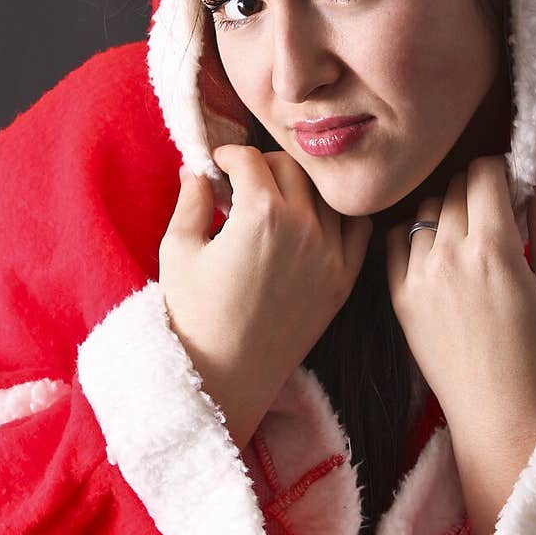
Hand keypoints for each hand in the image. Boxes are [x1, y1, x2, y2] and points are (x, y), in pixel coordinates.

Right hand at [159, 145, 372, 449]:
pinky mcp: (343, 280)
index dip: (227, 156)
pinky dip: (338, 217)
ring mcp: (330, 254)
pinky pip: (357, 229)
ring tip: (275, 201)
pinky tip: (312, 224)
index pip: (250, 158)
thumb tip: (196, 169)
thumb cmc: (193, 316)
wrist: (224, 378)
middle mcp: (303, 227)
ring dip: (299, 187)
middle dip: (263, 165)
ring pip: (325, 193)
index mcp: (260, 213)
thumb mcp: (178, 250)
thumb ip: (190, 200)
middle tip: (242, 182)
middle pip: (291, 167)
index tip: (217, 166)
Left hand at [386, 156, 535, 534]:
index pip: (484, 172)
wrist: (500, 414)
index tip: (514, 189)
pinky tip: (437, 252)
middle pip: (455, 187)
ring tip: (470, 241)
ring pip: (425, 210)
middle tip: (498, 218)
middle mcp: (449, 254)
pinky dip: (414, 235)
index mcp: (495, 247)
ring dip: (448, 212)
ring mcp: (418, 275)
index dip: (503, 171)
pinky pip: (395, 241)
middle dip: (479, 191)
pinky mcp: (399, 297)